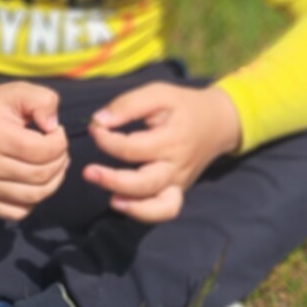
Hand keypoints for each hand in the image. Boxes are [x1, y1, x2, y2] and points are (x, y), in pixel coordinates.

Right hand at [0, 81, 68, 221]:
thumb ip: (43, 100)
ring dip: (54, 180)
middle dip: (60, 160)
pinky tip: (35, 181)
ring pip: (35, 196)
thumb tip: (53, 126)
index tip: (56, 131)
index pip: (44, 150)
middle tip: (57, 147)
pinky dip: (34, 200)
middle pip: (42, 175)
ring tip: (52, 163)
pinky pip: (19, 212)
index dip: (60, 141)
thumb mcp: (17, 91)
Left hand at [82, 82, 240, 224]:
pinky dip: (145, 213)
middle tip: (87, 171)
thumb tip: (99, 121)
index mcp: (172, 139)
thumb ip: (129, 104)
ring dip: (131, 205)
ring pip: (157, 204)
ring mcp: (178, 182)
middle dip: (112, 180)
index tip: (94, 128)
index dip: (107, 140)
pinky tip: (121, 203)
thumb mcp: (160, 93)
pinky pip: (165, 211)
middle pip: (144, 182)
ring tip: (110, 199)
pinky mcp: (178, 191)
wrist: (219, 122)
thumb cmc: (184, 106)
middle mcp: (176, 165)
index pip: (133, 148)